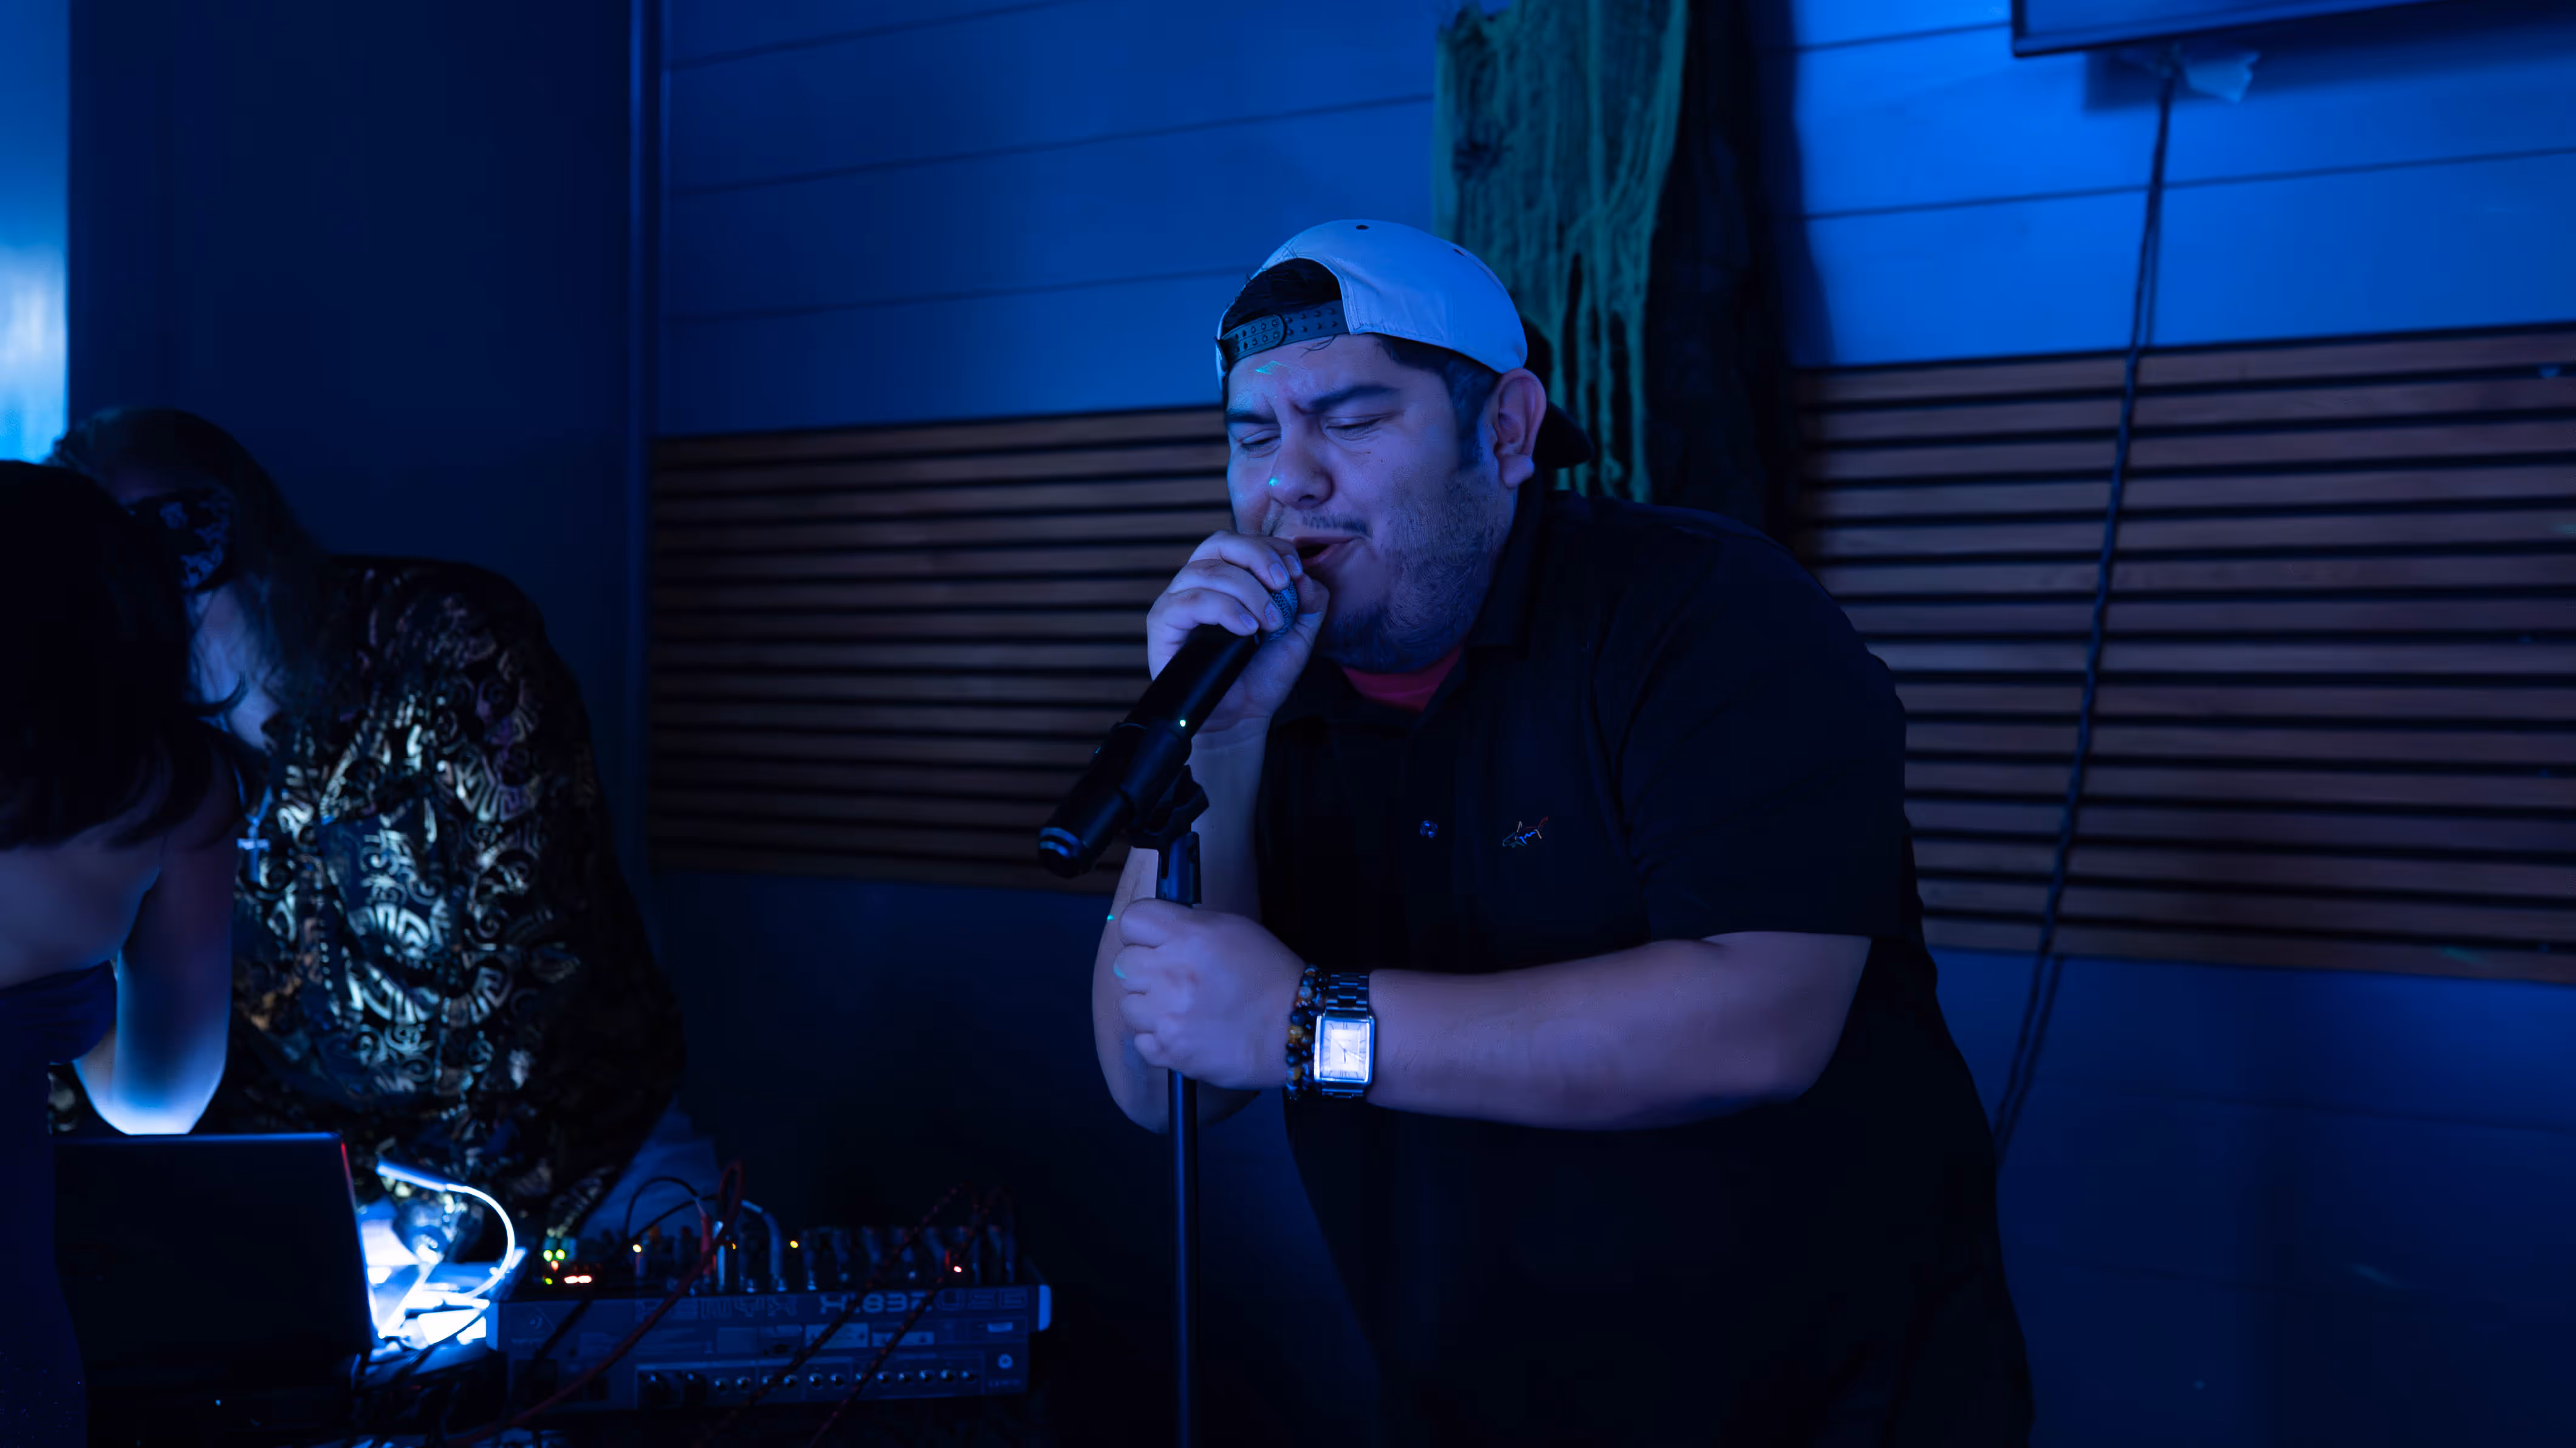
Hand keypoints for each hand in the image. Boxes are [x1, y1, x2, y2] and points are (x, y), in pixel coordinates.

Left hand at [1108, 899, 1305, 1090]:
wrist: (1293, 1029)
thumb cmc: (1269, 977)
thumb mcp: (1235, 929)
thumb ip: (1190, 924)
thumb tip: (1159, 927)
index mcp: (1188, 937)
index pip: (1131, 919)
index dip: (1141, 929)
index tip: (1152, 939)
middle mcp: (1171, 974)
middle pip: (1123, 963)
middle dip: (1144, 968)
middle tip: (1171, 976)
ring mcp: (1167, 1016)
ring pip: (1128, 1003)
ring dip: (1149, 1005)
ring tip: (1181, 1006)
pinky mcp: (1170, 1051)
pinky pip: (1141, 1040)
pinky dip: (1158, 1037)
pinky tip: (1185, 1030)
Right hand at [1145, 531, 1329, 742]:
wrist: (1241, 716)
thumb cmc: (1262, 673)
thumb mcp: (1299, 632)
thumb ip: (1310, 600)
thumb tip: (1304, 575)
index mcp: (1227, 577)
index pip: (1243, 541)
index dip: (1271, 548)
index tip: (1295, 572)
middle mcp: (1198, 583)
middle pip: (1220, 543)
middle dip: (1258, 557)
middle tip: (1282, 584)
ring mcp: (1178, 600)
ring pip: (1208, 571)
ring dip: (1247, 591)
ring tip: (1268, 623)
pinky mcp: (1163, 622)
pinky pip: (1190, 600)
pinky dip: (1224, 609)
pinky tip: (1246, 629)